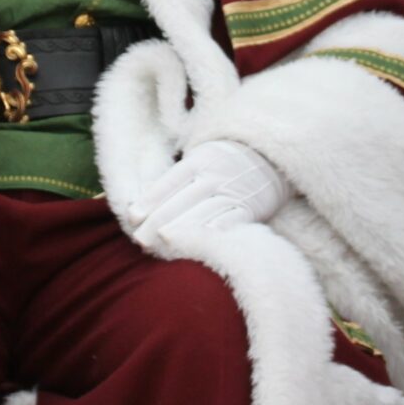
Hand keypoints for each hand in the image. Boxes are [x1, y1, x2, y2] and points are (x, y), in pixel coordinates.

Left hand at [129, 140, 286, 250]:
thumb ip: (174, 181)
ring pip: (204, 212)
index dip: (151, 199)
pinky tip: (200, 243)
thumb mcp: (201, 159)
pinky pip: (232, 220)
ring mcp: (234, 191)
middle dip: (159, 222)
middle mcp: (216, 174)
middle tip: (140, 241)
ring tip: (161, 246)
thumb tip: (139, 207)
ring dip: (182, 231)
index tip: (133, 218)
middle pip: (183, 200)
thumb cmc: (224, 164)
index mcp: (200, 160)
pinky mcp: (250, 208)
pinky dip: (216, 231)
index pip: (171, 181)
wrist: (270, 159)